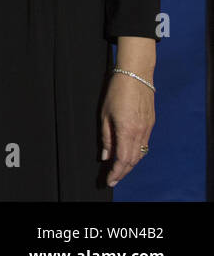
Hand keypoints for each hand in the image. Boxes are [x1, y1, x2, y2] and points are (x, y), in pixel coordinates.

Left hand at [101, 71, 154, 187]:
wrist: (136, 75)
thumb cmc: (116, 91)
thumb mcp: (104, 114)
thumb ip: (106, 137)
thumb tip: (106, 156)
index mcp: (127, 131)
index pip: (123, 160)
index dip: (116, 173)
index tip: (109, 181)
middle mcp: (140, 132)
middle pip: (133, 160)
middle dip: (123, 172)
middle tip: (112, 179)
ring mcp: (147, 128)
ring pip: (140, 153)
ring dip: (130, 164)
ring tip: (119, 170)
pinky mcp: (150, 123)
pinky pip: (144, 144)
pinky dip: (136, 153)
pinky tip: (129, 154)